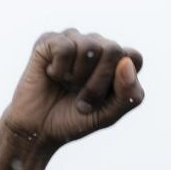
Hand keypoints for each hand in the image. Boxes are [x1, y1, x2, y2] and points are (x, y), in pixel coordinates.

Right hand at [0, 30, 144, 169]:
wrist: (37, 129)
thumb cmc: (73, 120)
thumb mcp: (107, 115)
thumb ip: (128, 95)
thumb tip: (126, 62)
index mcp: (114, 62)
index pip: (133, 57)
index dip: (120, 81)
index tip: (104, 100)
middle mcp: (96, 46)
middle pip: (113, 50)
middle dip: (98, 83)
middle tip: (82, 101)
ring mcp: (73, 40)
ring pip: (90, 46)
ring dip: (77, 77)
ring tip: (66, 86)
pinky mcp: (50, 40)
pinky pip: (65, 48)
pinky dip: (59, 70)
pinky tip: (51, 75)